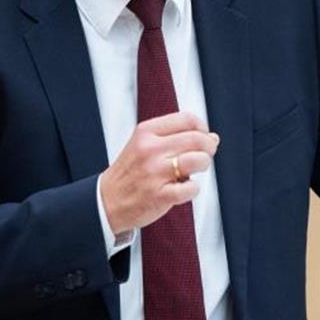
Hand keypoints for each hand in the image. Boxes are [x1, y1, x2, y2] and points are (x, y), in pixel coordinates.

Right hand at [98, 111, 219, 233]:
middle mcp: (150, 149)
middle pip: (197, 139)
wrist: (106, 201)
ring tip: (194, 170)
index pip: (187, 119)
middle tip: (205, 155)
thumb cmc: (131, 172)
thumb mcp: (144, 144)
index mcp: (146, 132)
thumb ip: (175, 137)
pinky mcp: (159, 195)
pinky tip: (184, 188)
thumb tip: (213, 137)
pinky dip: (193, 189)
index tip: (203, 136)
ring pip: (198, 160)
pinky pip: (192, 188)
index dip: (202, 127)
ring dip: (203, 165)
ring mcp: (154, 173)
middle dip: (208, 147)